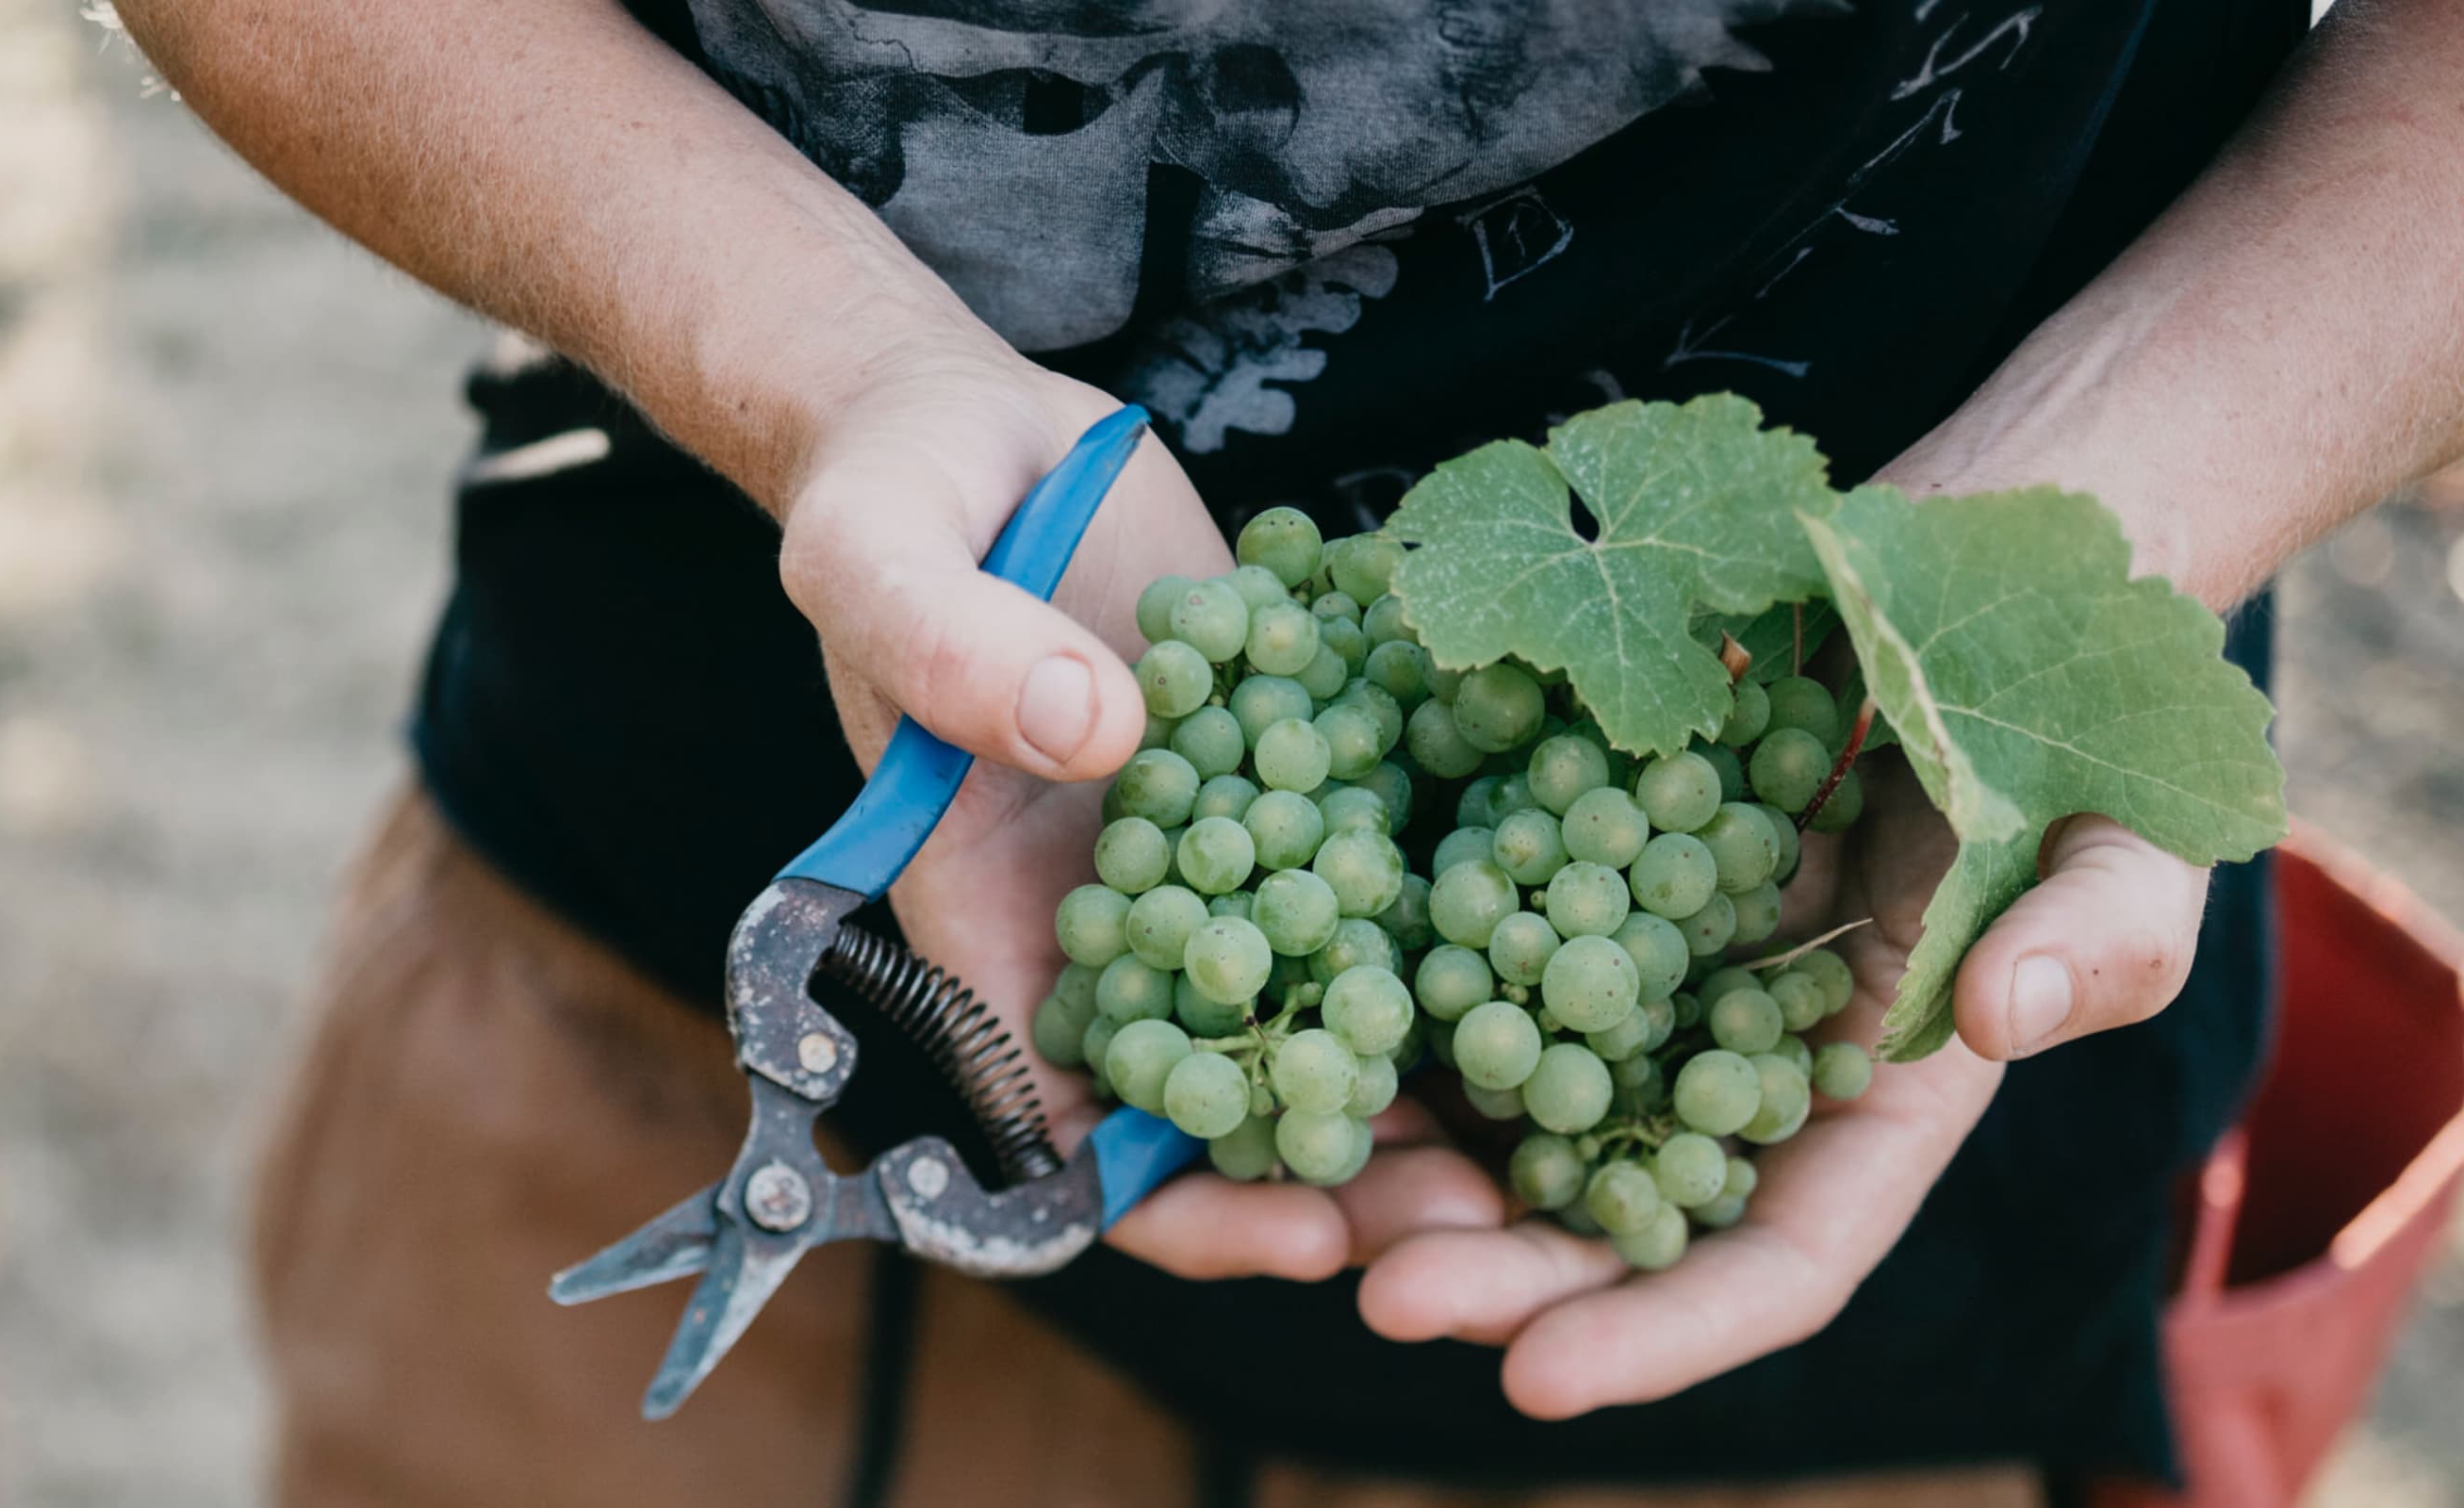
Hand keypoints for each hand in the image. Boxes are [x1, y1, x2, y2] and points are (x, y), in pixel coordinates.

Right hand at [773, 352, 1507, 1282]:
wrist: (976, 422)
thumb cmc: (889, 494)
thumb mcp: (877, 555)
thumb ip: (951, 647)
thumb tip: (1096, 735)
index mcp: (990, 916)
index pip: (1073, 1125)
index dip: (1181, 1205)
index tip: (1308, 1235)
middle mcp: (1110, 914)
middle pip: (1226, 1098)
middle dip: (1347, 1173)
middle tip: (1482, 1219)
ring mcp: (1213, 849)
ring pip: (1325, 1002)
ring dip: (1426, 1070)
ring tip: (1557, 1111)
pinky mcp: (1296, 769)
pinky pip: (1381, 865)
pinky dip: (1465, 912)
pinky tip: (1586, 933)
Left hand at [1348, 752, 2216, 1417]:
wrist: (1967, 595)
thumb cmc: (2084, 750)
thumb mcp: (2129, 847)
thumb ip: (2093, 941)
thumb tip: (1985, 1017)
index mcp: (1869, 1120)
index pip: (1768, 1271)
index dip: (1658, 1337)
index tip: (1532, 1382)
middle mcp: (1735, 1078)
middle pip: (1606, 1221)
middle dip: (1495, 1274)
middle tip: (1377, 1291)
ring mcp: (1640, 987)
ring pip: (1507, 1113)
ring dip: (1410, 1168)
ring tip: (1301, 1195)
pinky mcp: (1564, 885)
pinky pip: (1463, 967)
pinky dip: (1384, 1010)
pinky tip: (1296, 1023)